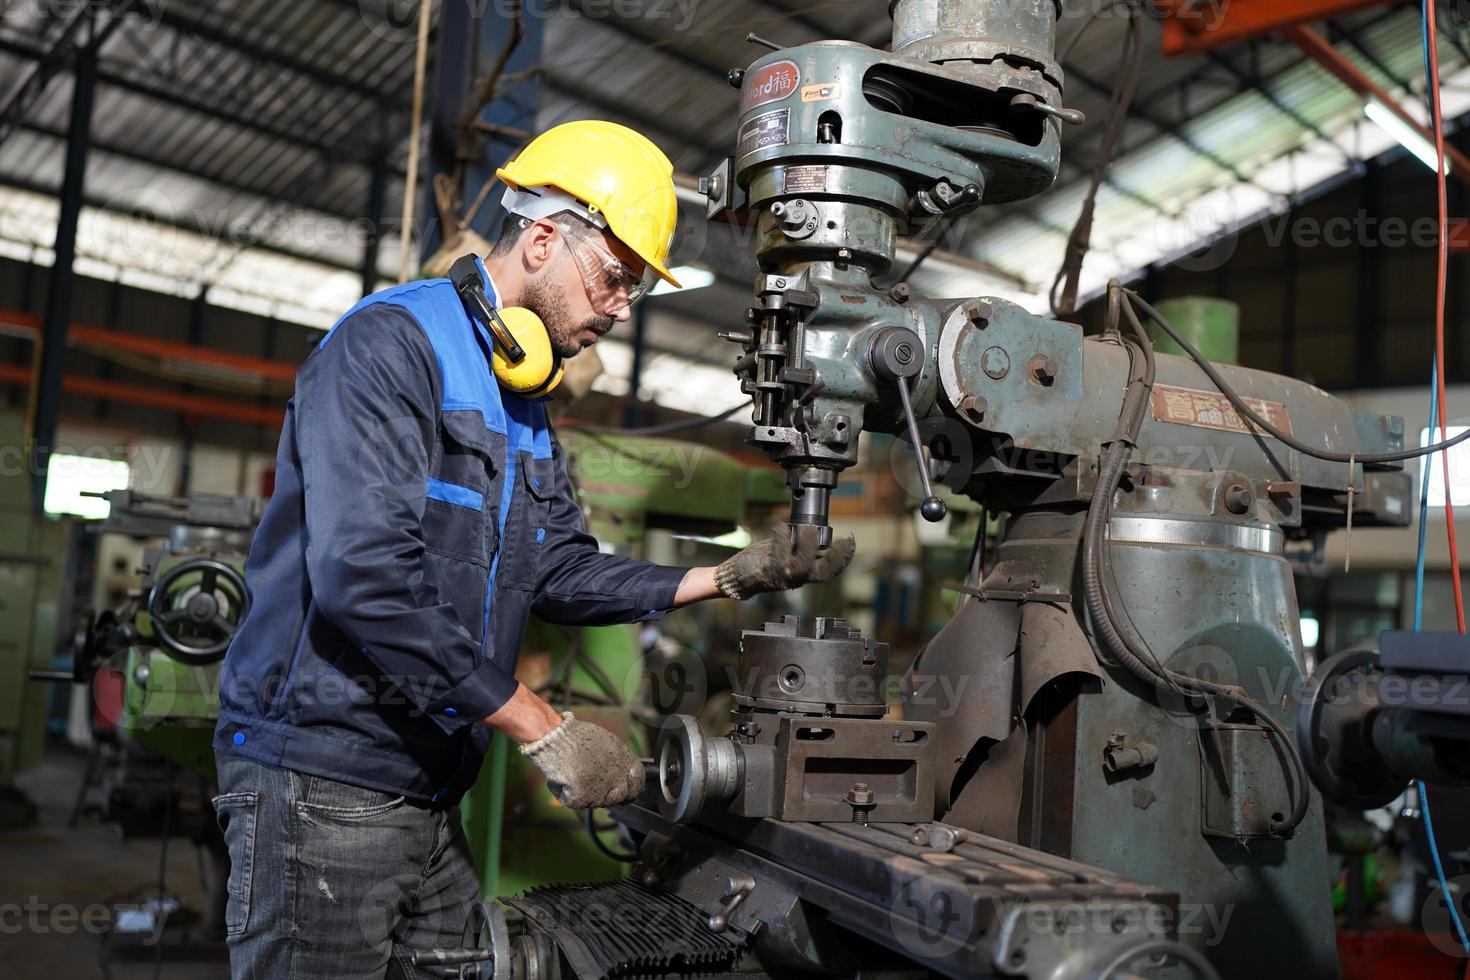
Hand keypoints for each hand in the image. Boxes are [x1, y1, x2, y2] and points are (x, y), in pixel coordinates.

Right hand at [519, 711, 644, 808]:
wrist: (555, 737)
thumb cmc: (576, 736)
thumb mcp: (607, 742)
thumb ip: (619, 761)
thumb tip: (624, 773)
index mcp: (626, 762)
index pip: (638, 783)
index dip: (631, 788)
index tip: (624, 789)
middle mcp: (617, 778)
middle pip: (620, 797)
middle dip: (608, 794)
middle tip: (592, 783)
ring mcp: (601, 791)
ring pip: (596, 801)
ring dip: (587, 793)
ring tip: (575, 773)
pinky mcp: (583, 798)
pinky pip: (576, 802)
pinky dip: (566, 793)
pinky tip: (564, 778)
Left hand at [713, 523, 855, 599]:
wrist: (737, 575)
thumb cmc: (762, 561)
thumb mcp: (787, 552)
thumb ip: (801, 545)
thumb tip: (814, 530)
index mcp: (804, 573)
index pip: (830, 570)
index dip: (843, 558)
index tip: (851, 539)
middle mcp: (796, 579)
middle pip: (822, 574)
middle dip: (836, 558)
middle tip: (843, 540)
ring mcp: (781, 578)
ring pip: (800, 567)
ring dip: (807, 548)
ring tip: (808, 529)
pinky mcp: (765, 573)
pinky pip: (776, 559)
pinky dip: (780, 541)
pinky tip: (780, 526)